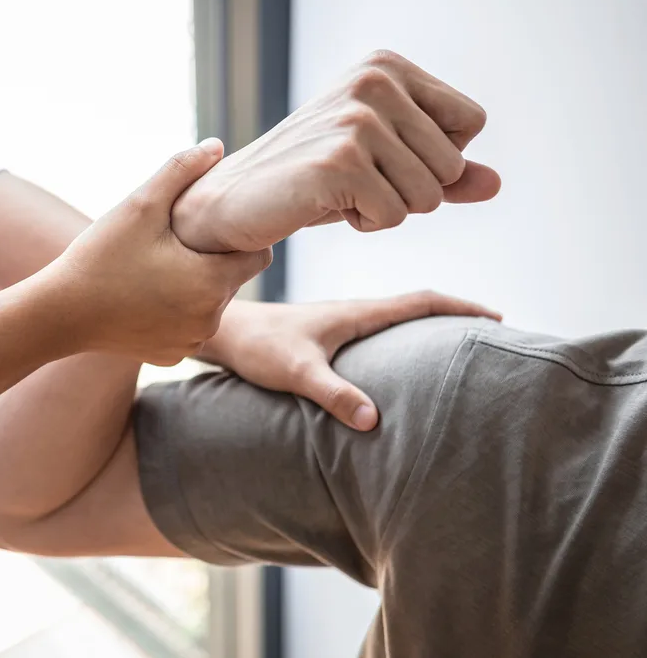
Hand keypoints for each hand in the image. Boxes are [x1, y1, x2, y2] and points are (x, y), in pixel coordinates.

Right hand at [48, 139, 271, 366]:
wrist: (60, 314)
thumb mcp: (140, 205)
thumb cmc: (99, 257)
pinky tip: (147, 296)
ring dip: (195, 287)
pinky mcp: (171, 357)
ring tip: (159, 268)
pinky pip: (187, 328)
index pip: (258, 256)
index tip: (215, 225)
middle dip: (213, 260)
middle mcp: (209, 320)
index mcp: (212, 283)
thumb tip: (217, 145)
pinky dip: (175, 313)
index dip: (242, 237)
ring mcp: (190, 343)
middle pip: (232, 280)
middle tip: (175, 243)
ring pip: (210, 306)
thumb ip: (181, 171)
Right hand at [172, 50, 501, 251]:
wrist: (235, 201)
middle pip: (453, 164)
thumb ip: (442, 170)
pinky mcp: (339, 162)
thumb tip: (495, 183)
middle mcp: (374, 82)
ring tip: (341, 193)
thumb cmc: (310, 181)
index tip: (381, 160)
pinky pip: (395, 216)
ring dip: (388, 210)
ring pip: (429, 195)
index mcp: (387, 67)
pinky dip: (365, 223)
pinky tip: (326, 205)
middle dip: (411, 192)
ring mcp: (356, 120)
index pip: (470, 123)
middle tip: (355, 183)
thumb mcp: (383, 166)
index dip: (434, 159)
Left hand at [199, 291, 500, 429]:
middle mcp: (354, 313)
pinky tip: (402, 363)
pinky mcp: (329, 336)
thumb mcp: (297, 372)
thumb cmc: (258, 348)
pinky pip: (379, 333)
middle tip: (492, 337)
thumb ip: (333, 394)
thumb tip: (375, 421)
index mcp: (356, 313)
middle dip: (457, 317)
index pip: (421, 301)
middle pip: (418, 308)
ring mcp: (342, 323)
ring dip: (431, 329)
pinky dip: (402, 341)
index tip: (496, 316)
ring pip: (398, 320)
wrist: (225, 333)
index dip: (461, 306)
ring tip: (459, 351)